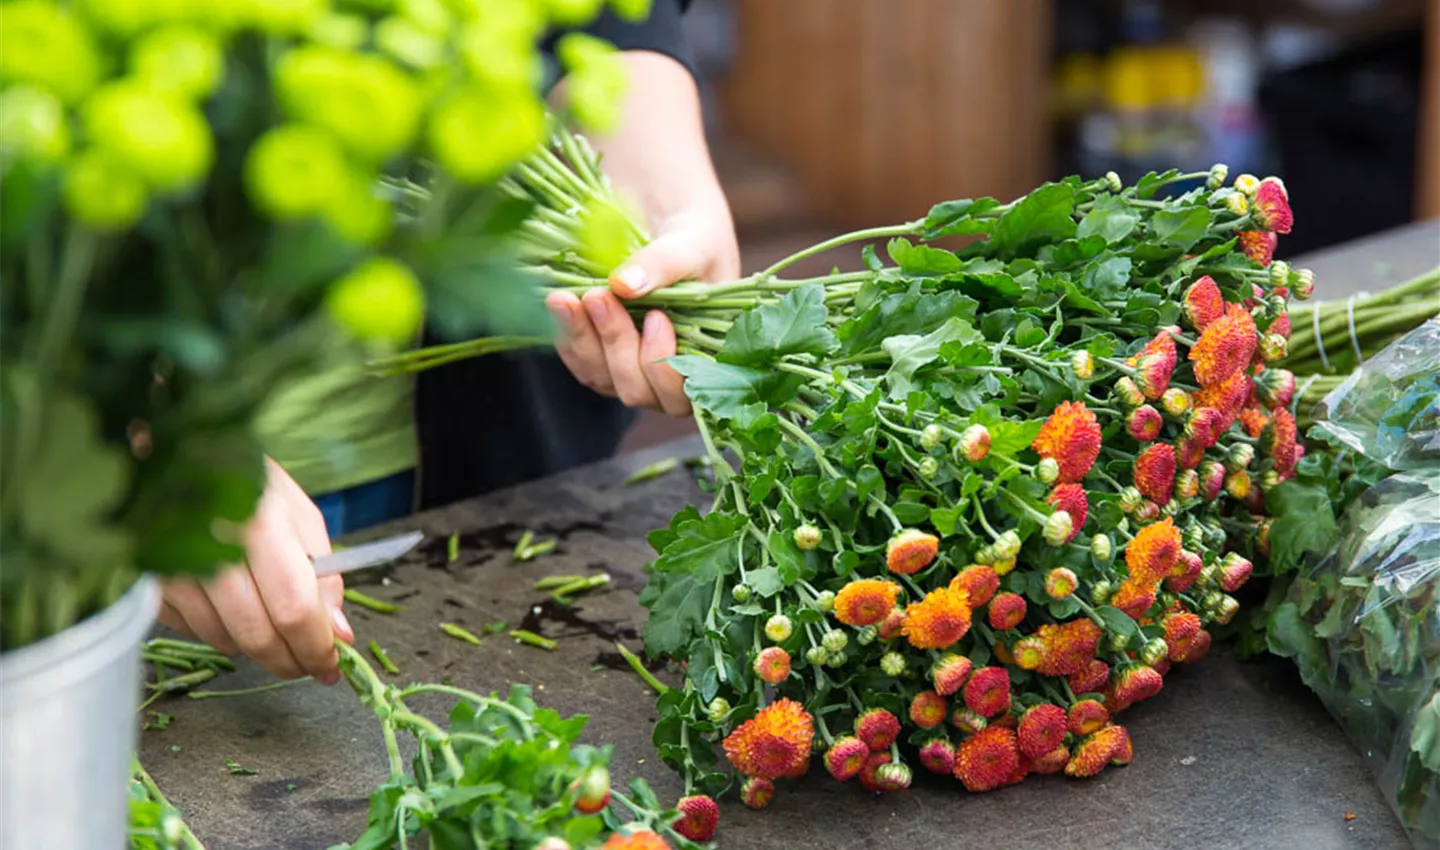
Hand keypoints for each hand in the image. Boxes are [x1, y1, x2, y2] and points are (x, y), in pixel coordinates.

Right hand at [157, 458, 353, 682]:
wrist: (167, 453)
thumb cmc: (242, 480)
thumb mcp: (297, 514)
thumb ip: (324, 574)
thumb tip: (338, 634)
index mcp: (259, 521)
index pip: (293, 606)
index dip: (316, 646)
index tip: (331, 665)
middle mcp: (209, 545)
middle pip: (257, 633)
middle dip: (290, 660)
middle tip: (308, 663)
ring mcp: (168, 566)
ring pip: (222, 640)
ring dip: (255, 646)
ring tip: (270, 623)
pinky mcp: (143, 580)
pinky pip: (190, 630)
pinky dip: (217, 629)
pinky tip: (226, 604)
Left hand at [545, 50, 739, 416]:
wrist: (663, 218)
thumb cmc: (695, 233)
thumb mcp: (692, 240)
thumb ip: (665, 264)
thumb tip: (624, 284)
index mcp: (711, 359)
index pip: (688, 391)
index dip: (667, 366)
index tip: (657, 317)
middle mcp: (672, 375)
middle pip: (640, 390)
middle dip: (618, 346)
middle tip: (600, 295)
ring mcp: (633, 369)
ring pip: (603, 379)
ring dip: (584, 341)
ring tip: (565, 296)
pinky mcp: (600, 355)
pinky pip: (579, 360)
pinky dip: (567, 335)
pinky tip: (559, 303)